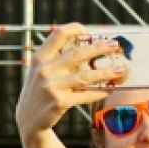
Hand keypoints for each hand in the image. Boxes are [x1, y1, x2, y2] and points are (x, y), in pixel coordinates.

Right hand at [14, 24, 124, 139]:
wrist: (28, 119)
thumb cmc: (40, 90)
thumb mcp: (40, 70)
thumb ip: (57, 58)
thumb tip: (88, 46)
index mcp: (40, 57)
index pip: (59, 34)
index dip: (75, 29)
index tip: (89, 32)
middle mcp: (45, 70)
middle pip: (78, 53)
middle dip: (99, 48)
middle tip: (115, 45)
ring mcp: (52, 86)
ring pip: (85, 76)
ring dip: (106, 72)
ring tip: (120, 70)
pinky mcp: (60, 102)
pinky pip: (85, 94)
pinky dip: (98, 92)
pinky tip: (108, 89)